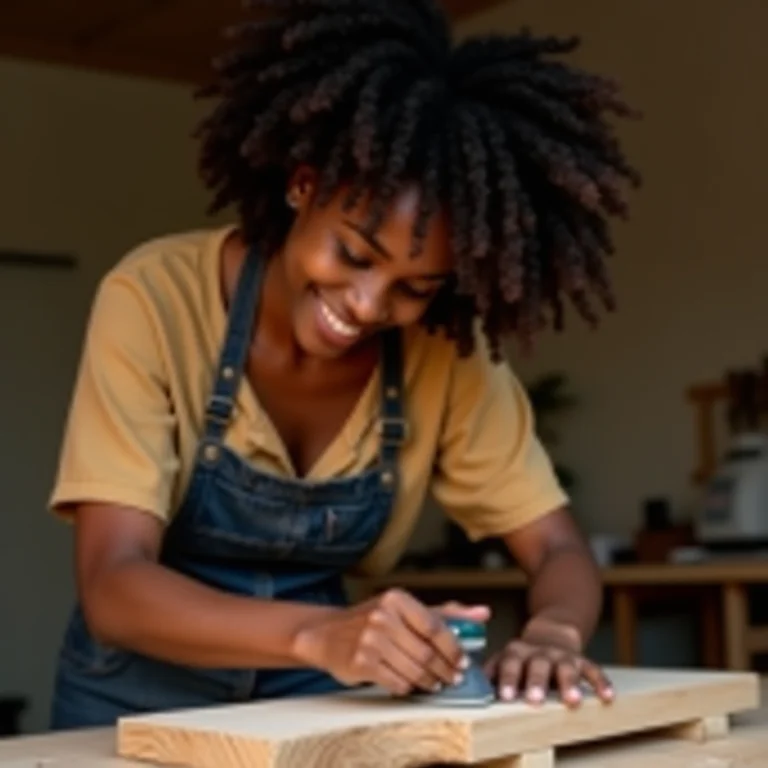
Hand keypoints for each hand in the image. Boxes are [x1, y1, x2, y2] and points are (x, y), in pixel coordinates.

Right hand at [293, 589, 489, 695]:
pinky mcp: (361, 662)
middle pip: (426, 651)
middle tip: (452, 678)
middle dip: (444, 669)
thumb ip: (444, 613)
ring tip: (434, 684)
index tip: (463, 662)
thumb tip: (483, 613)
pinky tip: (411, 685)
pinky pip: (396, 682)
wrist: (326, 634)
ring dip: (429, 682)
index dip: (453, 648)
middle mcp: (382, 616)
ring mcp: (370, 639)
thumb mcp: (404, 610)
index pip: (435, 626)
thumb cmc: (371, 621)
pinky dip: (408, 687)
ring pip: (414, 669)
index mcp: (396, 598)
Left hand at [484, 615, 613, 708]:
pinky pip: (593, 669)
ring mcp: (562, 655)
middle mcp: (539, 652)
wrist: (551, 633)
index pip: (510, 664)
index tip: (506, 697)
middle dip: (536, 682)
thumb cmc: (523, 657)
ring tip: (573, 701)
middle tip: (534, 700)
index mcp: (517, 652)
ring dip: (569, 683)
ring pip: (566, 667)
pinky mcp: (582, 660)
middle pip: (538, 665)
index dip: (508, 679)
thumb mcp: (506, 659)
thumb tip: (471, 685)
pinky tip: (607, 697)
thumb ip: (492, 672)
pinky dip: (601, 682)